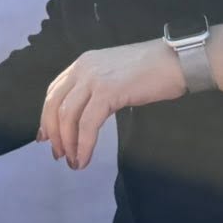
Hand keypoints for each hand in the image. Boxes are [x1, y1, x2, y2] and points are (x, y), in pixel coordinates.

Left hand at [40, 41, 186, 170]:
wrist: (177, 60)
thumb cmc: (153, 70)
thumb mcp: (114, 74)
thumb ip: (96, 89)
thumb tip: (84, 113)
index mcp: (83, 63)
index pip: (54, 92)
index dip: (47, 117)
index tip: (46, 137)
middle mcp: (83, 68)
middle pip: (54, 105)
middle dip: (54, 133)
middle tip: (59, 154)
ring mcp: (94, 78)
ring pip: (68, 116)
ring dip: (68, 143)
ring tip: (74, 162)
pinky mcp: (107, 92)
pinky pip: (87, 124)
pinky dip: (84, 145)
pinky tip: (85, 158)